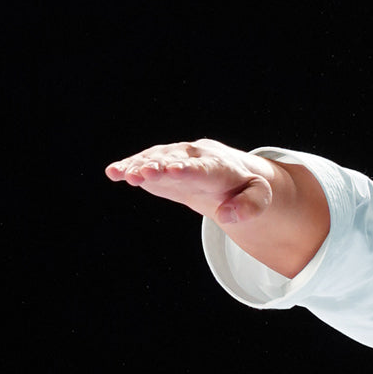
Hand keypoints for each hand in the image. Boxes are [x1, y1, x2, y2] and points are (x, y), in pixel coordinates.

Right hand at [105, 138, 282, 225]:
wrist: (227, 172)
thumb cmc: (244, 185)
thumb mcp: (259, 196)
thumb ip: (250, 206)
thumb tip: (227, 217)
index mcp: (218, 166)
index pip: (202, 168)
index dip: (188, 170)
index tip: (174, 171)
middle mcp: (193, 157)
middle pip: (174, 162)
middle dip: (159, 167)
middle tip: (142, 173)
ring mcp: (175, 158)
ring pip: (155, 160)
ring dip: (138, 166)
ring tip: (121, 174)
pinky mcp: (161, 165)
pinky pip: (144, 163)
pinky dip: (129, 167)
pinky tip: (113, 173)